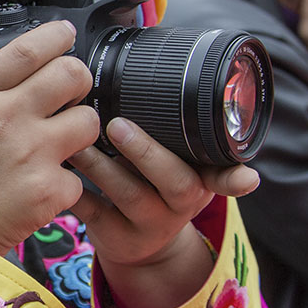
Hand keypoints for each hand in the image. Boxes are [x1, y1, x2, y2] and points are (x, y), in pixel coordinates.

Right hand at [0, 20, 99, 255]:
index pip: (27, 49)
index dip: (55, 35)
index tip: (66, 34)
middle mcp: (6, 117)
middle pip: (71, 74)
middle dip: (78, 79)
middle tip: (72, 92)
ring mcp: (32, 152)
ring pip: (88, 120)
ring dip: (80, 130)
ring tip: (62, 143)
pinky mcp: (50, 188)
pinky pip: (79, 175)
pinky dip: (66, 184)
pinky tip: (45, 188)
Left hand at [69, 117, 259, 307]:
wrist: (140, 244)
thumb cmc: (156, 182)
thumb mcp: (177, 164)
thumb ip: (176, 133)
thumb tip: (156, 64)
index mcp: (201, 179)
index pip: (225, 176)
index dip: (236, 179)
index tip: (248, 179)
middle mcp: (182, 204)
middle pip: (174, 181)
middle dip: (146, 152)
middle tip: (118, 125)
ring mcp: (150, 224)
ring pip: (127, 194)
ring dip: (99, 164)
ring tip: (76, 139)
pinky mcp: (115, 236)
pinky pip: (93, 210)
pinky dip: (74, 188)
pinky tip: (59, 167)